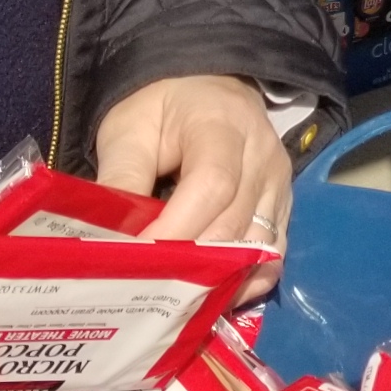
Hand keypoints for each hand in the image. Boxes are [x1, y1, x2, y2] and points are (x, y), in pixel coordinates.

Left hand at [97, 75, 293, 295]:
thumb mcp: (129, 129)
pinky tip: (213, 295)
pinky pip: (273, 250)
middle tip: (142, 296)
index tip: (134, 261)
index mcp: (223, 125)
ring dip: (217, 278)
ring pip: (256, 244)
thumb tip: (108, 240)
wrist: (206, 87)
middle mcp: (262, 155)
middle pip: (233, 222)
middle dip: (189, 264)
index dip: (176, 229)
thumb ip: (121, 178)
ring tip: (173, 304)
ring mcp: (279, 182)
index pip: (211, 185)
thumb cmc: (161, 108)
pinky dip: (245, 278)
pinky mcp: (282, 204)